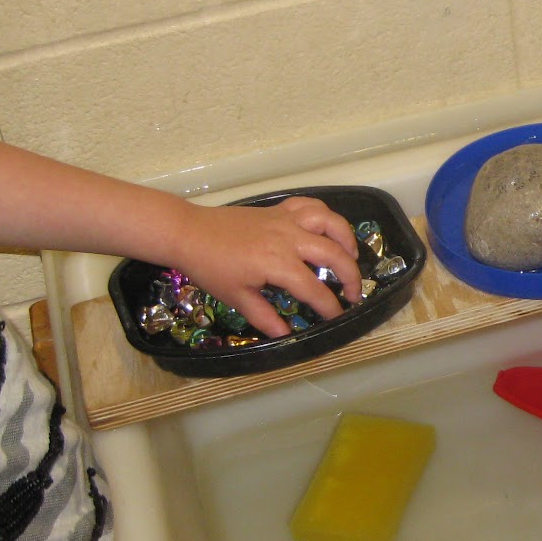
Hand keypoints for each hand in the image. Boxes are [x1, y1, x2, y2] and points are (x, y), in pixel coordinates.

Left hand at [169, 196, 361, 337]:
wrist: (188, 232)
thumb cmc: (210, 267)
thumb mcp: (236, 297)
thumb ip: (264, 316)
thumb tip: (285, 334)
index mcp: (278, 264)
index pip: (314, 289)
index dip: (329, 307)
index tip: (337, 319)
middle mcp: (290, 239)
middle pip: (334, 254)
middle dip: (350, 276)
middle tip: (353, 294)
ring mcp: (286, 220)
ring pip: (330, 222)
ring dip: (346, 239)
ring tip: (351, 255)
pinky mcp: (279, 209)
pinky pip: (310, 206)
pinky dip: (325, 215)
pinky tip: (327, 229)